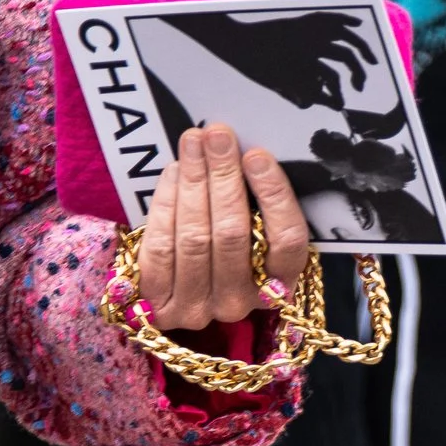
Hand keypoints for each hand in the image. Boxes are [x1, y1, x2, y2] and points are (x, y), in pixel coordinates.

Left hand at [136, 123, 311, 332]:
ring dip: (193, 182)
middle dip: (223, 177)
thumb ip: (255, 198)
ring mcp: (197, 310)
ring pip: (194, 239)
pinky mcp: (159, 307)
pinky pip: (161, 248)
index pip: (286, 242)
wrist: (174, 288)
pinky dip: (165, 205)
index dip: (273, 196)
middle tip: (217, 135)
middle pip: (232, 235)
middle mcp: (237, 304)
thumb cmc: (227, 242)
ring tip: (193, 142)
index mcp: (276, 287)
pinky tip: (173, 172)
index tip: (256, 155)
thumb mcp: (254, 225)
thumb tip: (240, 147)